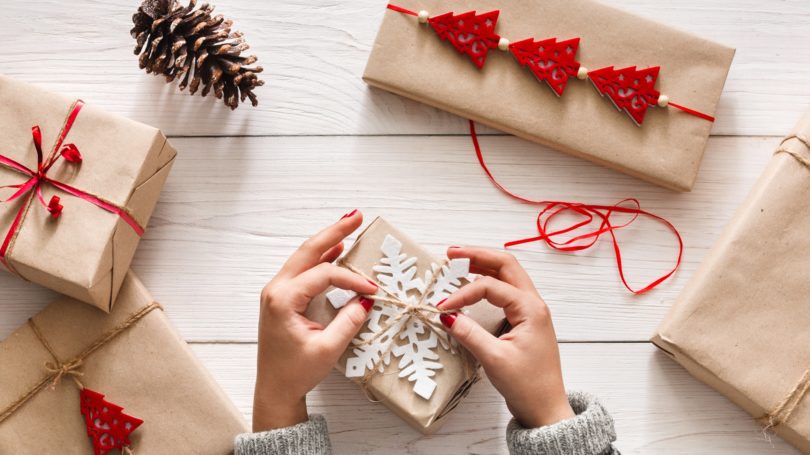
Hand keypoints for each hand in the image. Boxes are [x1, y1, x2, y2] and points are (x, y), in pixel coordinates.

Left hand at [253, 210, 377, 430]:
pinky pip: (303, 270)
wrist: (274, 390)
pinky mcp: (282, 298)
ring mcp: (277, 292)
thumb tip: (365, 300)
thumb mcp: (327, 349)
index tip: (373, 290)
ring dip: (327, 241)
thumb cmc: (295, 373)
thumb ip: (348, 322)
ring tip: (349, 225)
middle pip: (308, 250)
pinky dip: (321, 258)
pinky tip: (336, 249)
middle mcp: (276, 290)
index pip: (325, 276)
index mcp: (283, 299)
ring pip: (304, 257)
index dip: (352, 279)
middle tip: (357, 217)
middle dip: (334, 231)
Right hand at [439, 247, 574, 427]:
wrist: (546, 409)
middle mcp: (534, 304)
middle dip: (478, 255)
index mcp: (530, 309)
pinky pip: (507, 291)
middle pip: (505, 265)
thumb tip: (447, 315)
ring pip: (508, 275)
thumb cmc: (528, 386)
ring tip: (459, 262)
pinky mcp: (525, 321)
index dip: (463, 293)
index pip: (490, 286)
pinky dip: (489, 281)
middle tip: (451, 253)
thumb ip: (470, 333)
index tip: (442, 307)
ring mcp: (531, 311)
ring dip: (484, 265)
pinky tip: (474, 284)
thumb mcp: (494, 359)